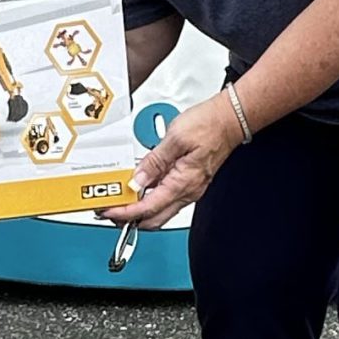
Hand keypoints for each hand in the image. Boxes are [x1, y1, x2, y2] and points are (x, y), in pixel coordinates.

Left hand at [100, 95, 242, 233]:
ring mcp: (189, 188)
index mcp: (183, 183)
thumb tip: (136, 181)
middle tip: (111, 211)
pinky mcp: (189, 181)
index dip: (125, 213)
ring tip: (121, 199)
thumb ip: (153, 162)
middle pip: (154, 218)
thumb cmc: (209, 125)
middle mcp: (188, 191)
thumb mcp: (174, 139)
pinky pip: (166, 197)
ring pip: (160, 210)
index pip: (148, 208)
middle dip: (130, 219)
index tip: (109, 211)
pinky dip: (149, 197)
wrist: (229, 119)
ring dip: (139, 210)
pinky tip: (139, 187)